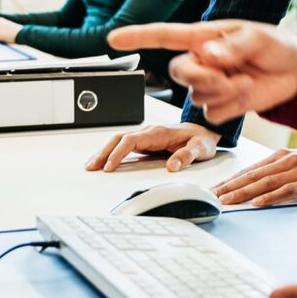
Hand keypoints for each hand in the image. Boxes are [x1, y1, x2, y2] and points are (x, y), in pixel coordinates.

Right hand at [85, 122, 220, 172]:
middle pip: (120, 138)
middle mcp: (150, 132)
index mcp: (159, 132)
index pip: (131, 140)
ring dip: (104, 151)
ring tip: (91, 165)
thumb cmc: (201, 138)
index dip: (118, 153)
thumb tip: (172, 166)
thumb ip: (187, 155)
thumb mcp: (200, 148)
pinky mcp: (146, 142)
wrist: (205, 130)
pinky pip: (124, 145)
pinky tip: (105, 161)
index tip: (109, 166)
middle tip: (91, 167)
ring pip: (119, 140)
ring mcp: (146, 137)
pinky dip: (111, 152)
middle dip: (104, 152)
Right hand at [108, 20, 296, 123]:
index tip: (113, 38)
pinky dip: (231, 106)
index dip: (138, 37)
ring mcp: (209, 85)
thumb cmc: (274, 45)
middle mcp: (201, 61)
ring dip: (224, 91)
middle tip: (227, 74)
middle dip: (202, 76)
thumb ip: (232, 45)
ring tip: (247, 79)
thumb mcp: (256, 38)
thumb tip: (208, 53)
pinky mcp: (220, 106)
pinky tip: (246, 92)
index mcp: (204, 38)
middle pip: (178, 72)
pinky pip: (212, 113)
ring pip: (197, 96)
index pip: (164, 37)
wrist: (294, 73)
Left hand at [213, 148, 296, 205]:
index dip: (230, 180)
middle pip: (253, 176)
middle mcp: (287, 160)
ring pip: (266, 182)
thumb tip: (255, 189)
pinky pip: (289, 190)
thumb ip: (278, 173)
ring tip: (227, 201)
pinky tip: (258, 203)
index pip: (250, 170)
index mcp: (281, 156)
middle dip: (230, 187)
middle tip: (211, 198)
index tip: (213, 190)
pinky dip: (272, 197)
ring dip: (244, 193)